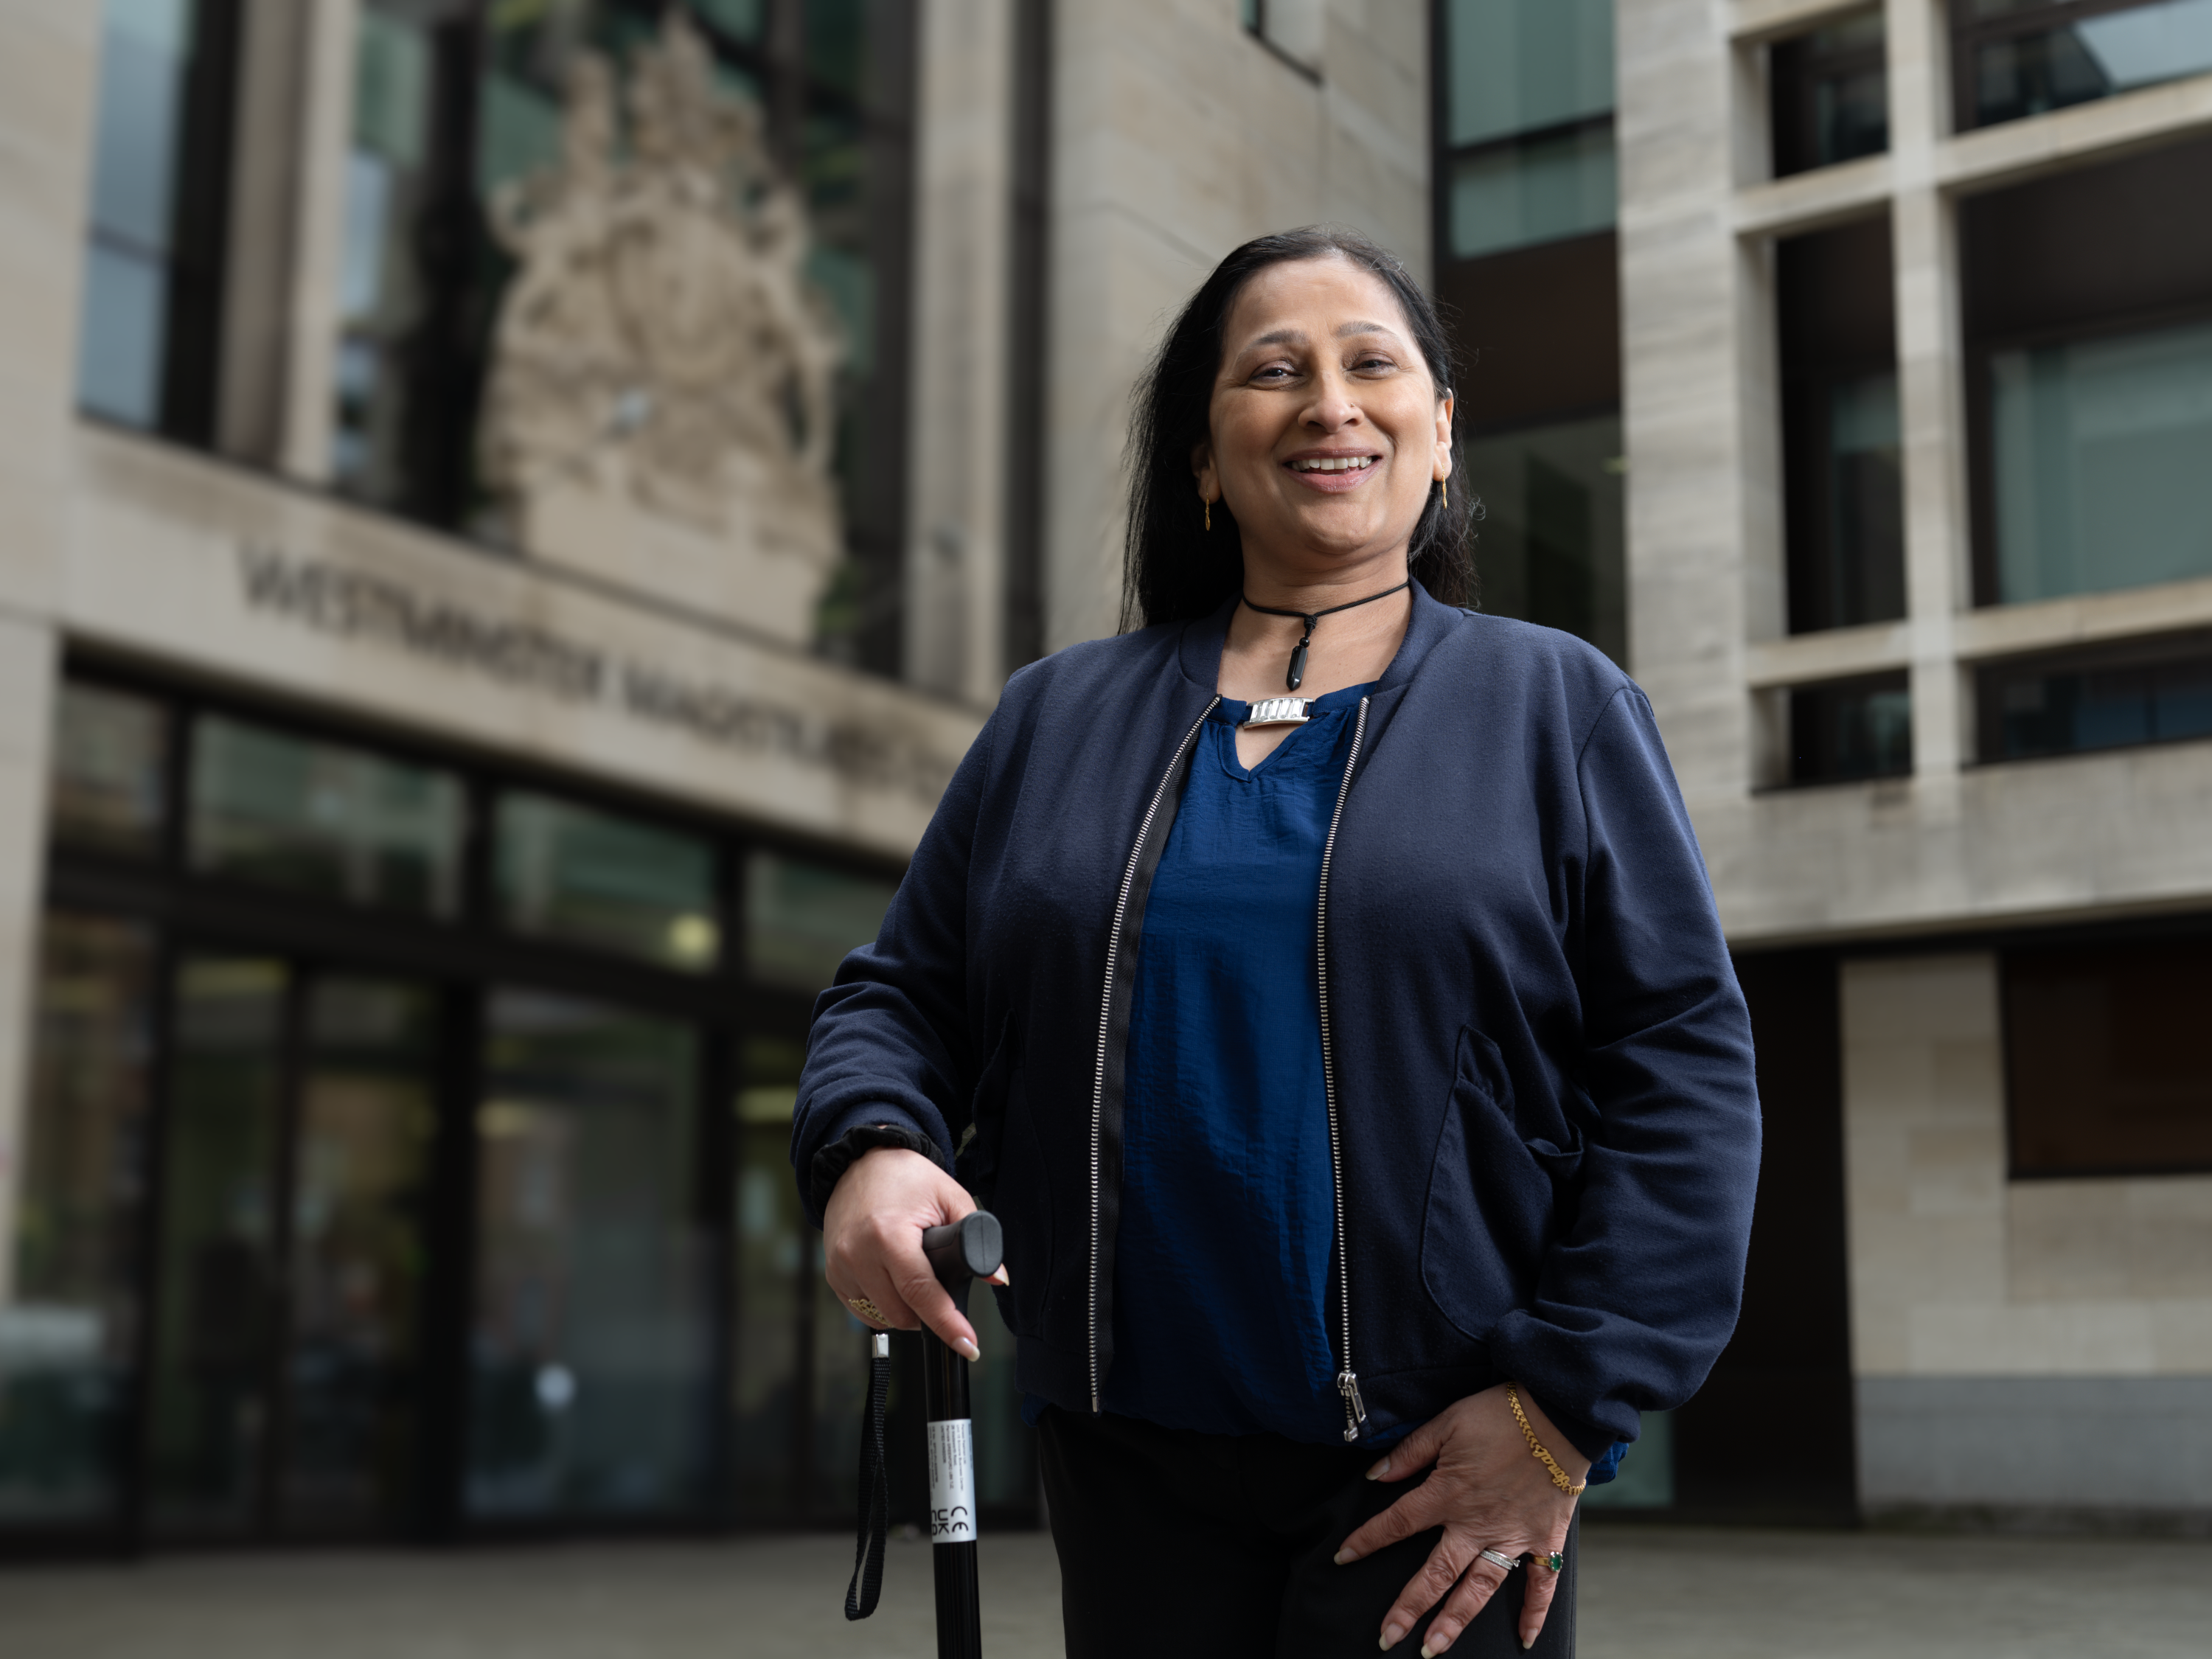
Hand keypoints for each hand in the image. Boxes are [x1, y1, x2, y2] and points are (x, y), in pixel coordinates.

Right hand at [822, 1145, 1001, 1358]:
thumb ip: (977, 1236)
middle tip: (941, 1288)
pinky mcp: (832, 1276)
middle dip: (929, 1314)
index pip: (921, 1292)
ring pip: (883, 1316)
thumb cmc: (907, 1177)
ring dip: (906, 1310)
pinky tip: (893, 1280)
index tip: (968, 1345)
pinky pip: (864, 1311)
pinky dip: (885, 1306)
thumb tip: (998, 1277)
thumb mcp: (949, 1196)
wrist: (860, 1162)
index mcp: (888, 1234)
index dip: (947, 1323)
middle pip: (902, 1313)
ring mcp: (840, 1267)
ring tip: (915, 1275)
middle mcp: (857, 1254)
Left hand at [1333, 1383, 1586, 1653]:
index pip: (1398, 1523)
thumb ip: (1410, 1452)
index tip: (1343, 1557)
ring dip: (1455, 1621)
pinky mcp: (1544, 1539)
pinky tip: (1525, 1640)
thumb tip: (1375, 1476)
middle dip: (1408, 1608)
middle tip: (1386, 1637)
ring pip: (1478, 1589)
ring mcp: (1512, 1536)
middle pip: (1435, 1573)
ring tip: (1433, 1649)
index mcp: (1448, 1493)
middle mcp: (1476, 1524)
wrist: (1558, 1412)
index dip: (1368, 1540)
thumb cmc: (1499, 1414)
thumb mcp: (1446, 1423)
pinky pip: (1540, 1583)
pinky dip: (1535, 1612)